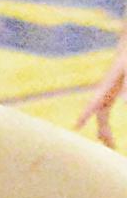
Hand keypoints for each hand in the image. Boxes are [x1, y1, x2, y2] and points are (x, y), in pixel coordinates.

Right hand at [75, 27, 126, 148]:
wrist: (125, 48)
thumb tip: (125, 99)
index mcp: (106, 87)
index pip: (93, 104)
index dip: (85, 114)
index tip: (75, 126)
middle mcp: (103, 92)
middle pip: (99, 116)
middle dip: (103, 132)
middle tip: (111, 148)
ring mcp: (106, 93)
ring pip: (101, 116)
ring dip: (104, 131)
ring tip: (111, 147)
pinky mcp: (111, 94)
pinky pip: (105, 113)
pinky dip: (106, 125)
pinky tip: (108, 135)